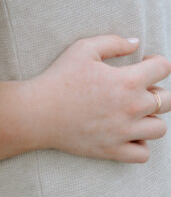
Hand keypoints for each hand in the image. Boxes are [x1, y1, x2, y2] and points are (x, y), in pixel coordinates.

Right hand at [29, 35, 170, 162]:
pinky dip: (140, 143)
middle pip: (168, 100)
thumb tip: (136, 43)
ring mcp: (125, 132)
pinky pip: (143, 153)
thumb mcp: (83, 48)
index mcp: (127, 81)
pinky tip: (127, 132)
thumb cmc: (59, 78)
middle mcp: (132, 108)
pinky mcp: (114, 151)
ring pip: (159, 128)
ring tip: (133, 111)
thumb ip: (114, 42)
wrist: (38, 112)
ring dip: (150, 117)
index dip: (157, 61)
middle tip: (140, 87)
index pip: (163, 68)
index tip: (145, 62)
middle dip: (159, 89)